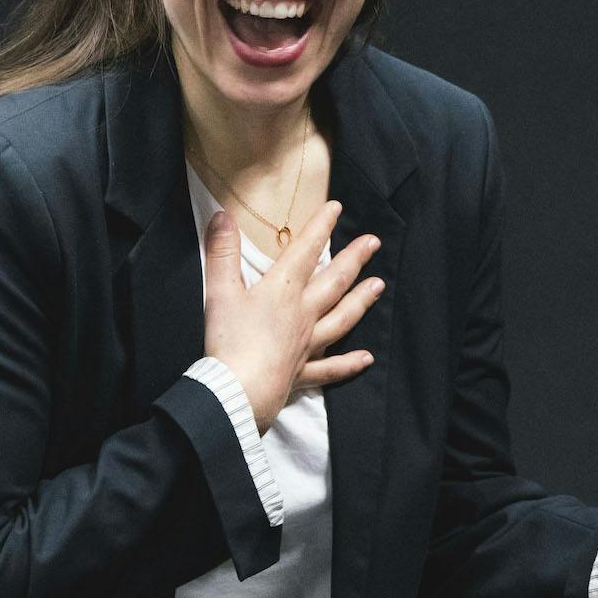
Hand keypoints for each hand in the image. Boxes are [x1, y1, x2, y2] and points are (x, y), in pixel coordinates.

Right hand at [201, 201, 383, 427]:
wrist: (236, 390)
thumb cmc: (227, 340)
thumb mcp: (218, 291)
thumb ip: (222, 252)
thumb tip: (223, 214)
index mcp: (282, 291)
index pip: (305, 251)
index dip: (320, 227)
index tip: (336, 208)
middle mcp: (302, 314)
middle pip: (335, 281)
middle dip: (355, 259)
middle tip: (374, 242)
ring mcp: (307, 344)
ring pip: (342, 318)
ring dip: (361, 300)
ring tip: (380, 285)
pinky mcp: (303, 372)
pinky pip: (331, 367)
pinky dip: (350, 363)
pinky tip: (367, 358)